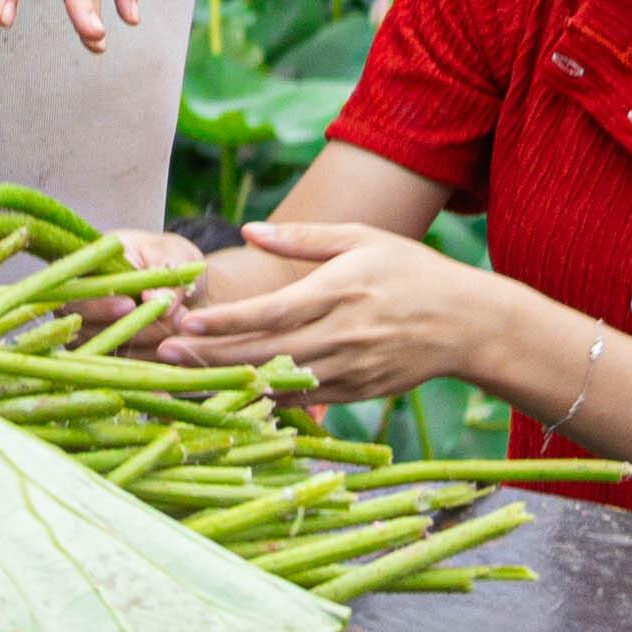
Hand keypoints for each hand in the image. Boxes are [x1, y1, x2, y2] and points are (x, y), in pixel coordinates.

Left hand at [149, 218, 506, 403]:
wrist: (468, 323)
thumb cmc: (411, 271)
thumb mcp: (361, 239)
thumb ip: (302, 236)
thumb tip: (248, 230)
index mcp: (340, 291)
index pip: (272, 311)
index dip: (226, 321)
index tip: (185, 321)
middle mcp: (343, 334)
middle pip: (265, 352)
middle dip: (211, 355)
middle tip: (163, 353)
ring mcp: (352, 368)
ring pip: (281, 382)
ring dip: (230, 381)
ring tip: (182, 376)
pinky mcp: (358, 391)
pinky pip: (304, 401)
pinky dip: (266, 400)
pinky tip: (231, 394)